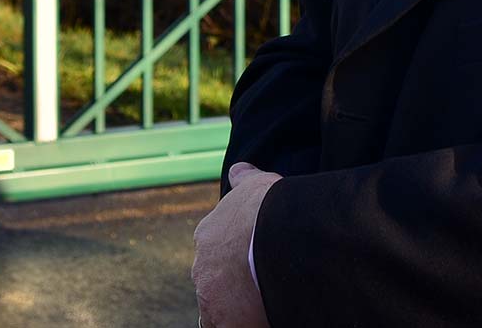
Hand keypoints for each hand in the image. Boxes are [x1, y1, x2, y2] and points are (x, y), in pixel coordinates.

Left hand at [193, 161, 280, 327]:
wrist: (278, 233)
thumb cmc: (271, 207)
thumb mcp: (257, 185)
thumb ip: (245, 180)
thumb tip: (239, 170)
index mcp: (208, 236)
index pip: (216, 253)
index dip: (235, 258)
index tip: (253, 261)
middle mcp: (203, 269)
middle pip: (215, 282)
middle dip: (234, 285)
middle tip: (261, 286)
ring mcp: (211, 298)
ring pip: (221, 308)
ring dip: (238, 308)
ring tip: (265, 303)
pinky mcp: (227, 323)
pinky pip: (232, 327)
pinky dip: (246, 323)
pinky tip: (264, 318)